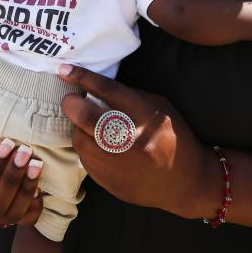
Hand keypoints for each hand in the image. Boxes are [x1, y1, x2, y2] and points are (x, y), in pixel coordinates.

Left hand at [58, 64, 216, 219]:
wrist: (187, 182)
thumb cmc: (174, 137)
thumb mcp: (160, 107)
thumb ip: (129, 96)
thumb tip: (95, 88)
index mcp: (146, 116)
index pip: (108, 91)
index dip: (82, 78)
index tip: (64, 70)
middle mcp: (130, 140)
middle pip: (85, 116)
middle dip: (71, 103)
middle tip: (71, 100)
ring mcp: (118, 164)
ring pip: (79, 139)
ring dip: (78, 128)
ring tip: (88, 125)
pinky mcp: (109, 182)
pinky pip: (84, 159)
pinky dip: (86, 148)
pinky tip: (98, 146)